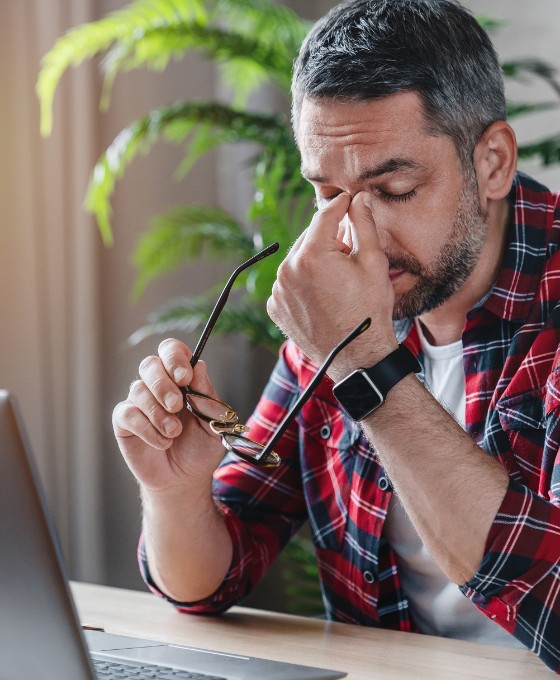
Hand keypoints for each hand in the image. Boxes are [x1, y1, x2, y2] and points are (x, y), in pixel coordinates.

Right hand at [112, 339, 225, 492]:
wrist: (184, 480)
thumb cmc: (200, 449)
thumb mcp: (213, 423)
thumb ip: (207, 397)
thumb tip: (199, 367)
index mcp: (181, 379)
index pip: (172, 351)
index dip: (175, 357)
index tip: (185, 376)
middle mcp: (157, 385)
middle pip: (149, 364)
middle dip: (163, 384)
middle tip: (177, 405)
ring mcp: (139, 402)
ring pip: (138, 389)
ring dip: (158, 413)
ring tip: (174, 433)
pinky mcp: (124, 422)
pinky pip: (128, 414)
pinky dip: (147, 429)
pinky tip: (162, 442)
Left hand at [267, 192, 397, 379]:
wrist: (357, 356)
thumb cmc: (369, 311)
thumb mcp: (373, 263)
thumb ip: (364, 225)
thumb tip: (358, 198)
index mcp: (312, 255)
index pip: (325, 214)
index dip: (340, 204)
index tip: (349, 199)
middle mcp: (288, 270)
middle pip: (310, 236)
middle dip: (329, 237)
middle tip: (350, 250)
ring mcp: (278, 291)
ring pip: (298, 259)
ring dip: (315, 260)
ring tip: (338, 280)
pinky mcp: (276, 307)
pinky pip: (289, 282)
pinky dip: (303, 281)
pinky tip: (323, 295)